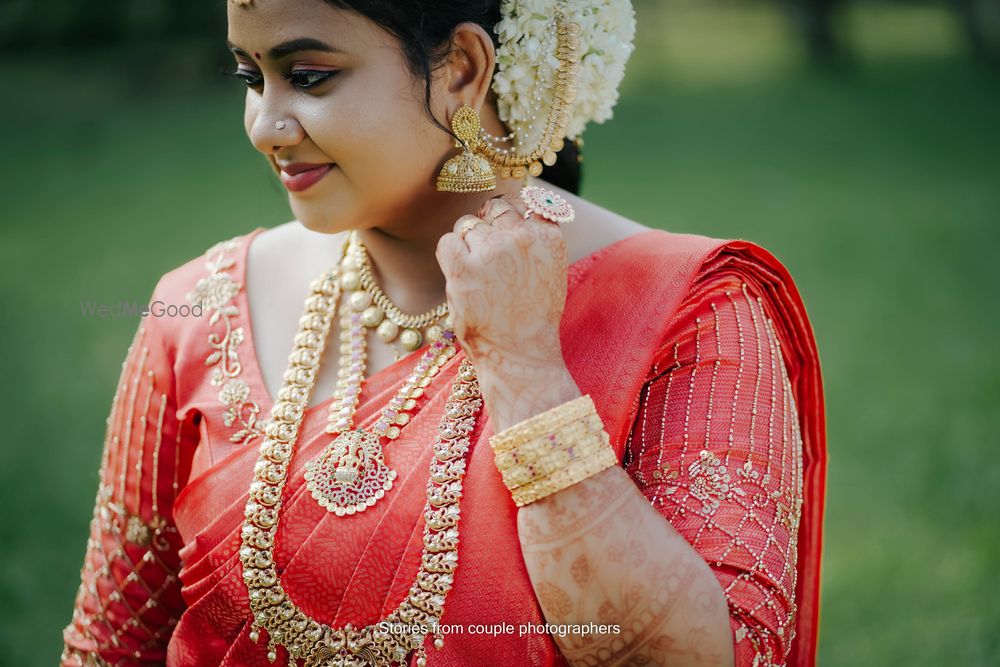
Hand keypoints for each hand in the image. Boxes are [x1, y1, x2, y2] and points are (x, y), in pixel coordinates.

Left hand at [436, 192, 579, 429]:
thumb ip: (537, 239)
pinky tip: (459, 275)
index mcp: (548, 237)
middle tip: (486, 256)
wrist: (521, 354)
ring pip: (467, 224)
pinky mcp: (463, 267)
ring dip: (467, 244)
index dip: (512, 217)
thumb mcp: (551, 271)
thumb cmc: (533, 318)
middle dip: (488, 226)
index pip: (527, 203)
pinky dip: (449, 255)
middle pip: (495, 208)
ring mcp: (491, 251)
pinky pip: (447, 241)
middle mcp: (522, 238)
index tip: (506, 235)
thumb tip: (520, 208)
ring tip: (476, 275)